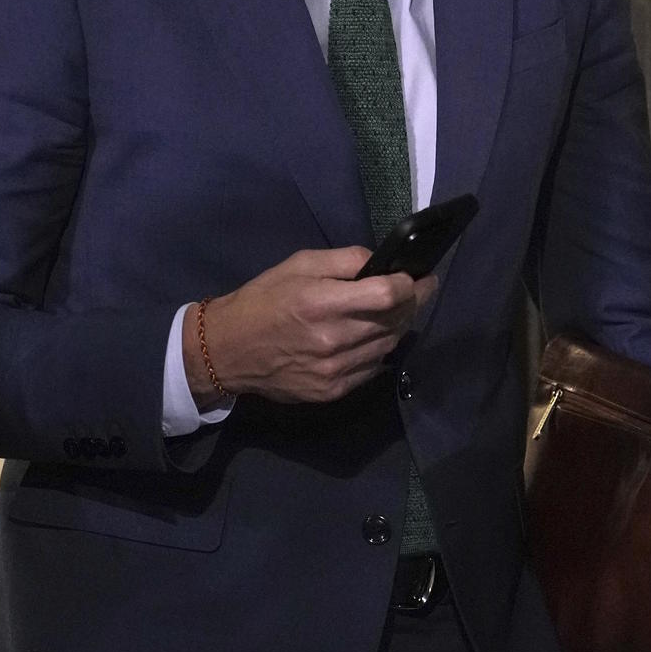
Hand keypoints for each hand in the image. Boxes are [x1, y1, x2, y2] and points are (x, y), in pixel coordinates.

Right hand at [190, 246, 431, 405]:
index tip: (422, 277)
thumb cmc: (263, 300)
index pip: (389, 294)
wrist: (228, 350)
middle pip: (395, 321)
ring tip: (395, 312)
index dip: (413, 285)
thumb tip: (381, 264)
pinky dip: (379, 351)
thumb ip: (344, 260)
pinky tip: (372, 338)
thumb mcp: (298, 264)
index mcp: (323, 302)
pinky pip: (373, 369)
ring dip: (398, 327)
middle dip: (412, 303)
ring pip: (388, 346)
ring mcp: (335, 370)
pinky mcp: (333, 391)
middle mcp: (333, 339)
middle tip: (417, 292)